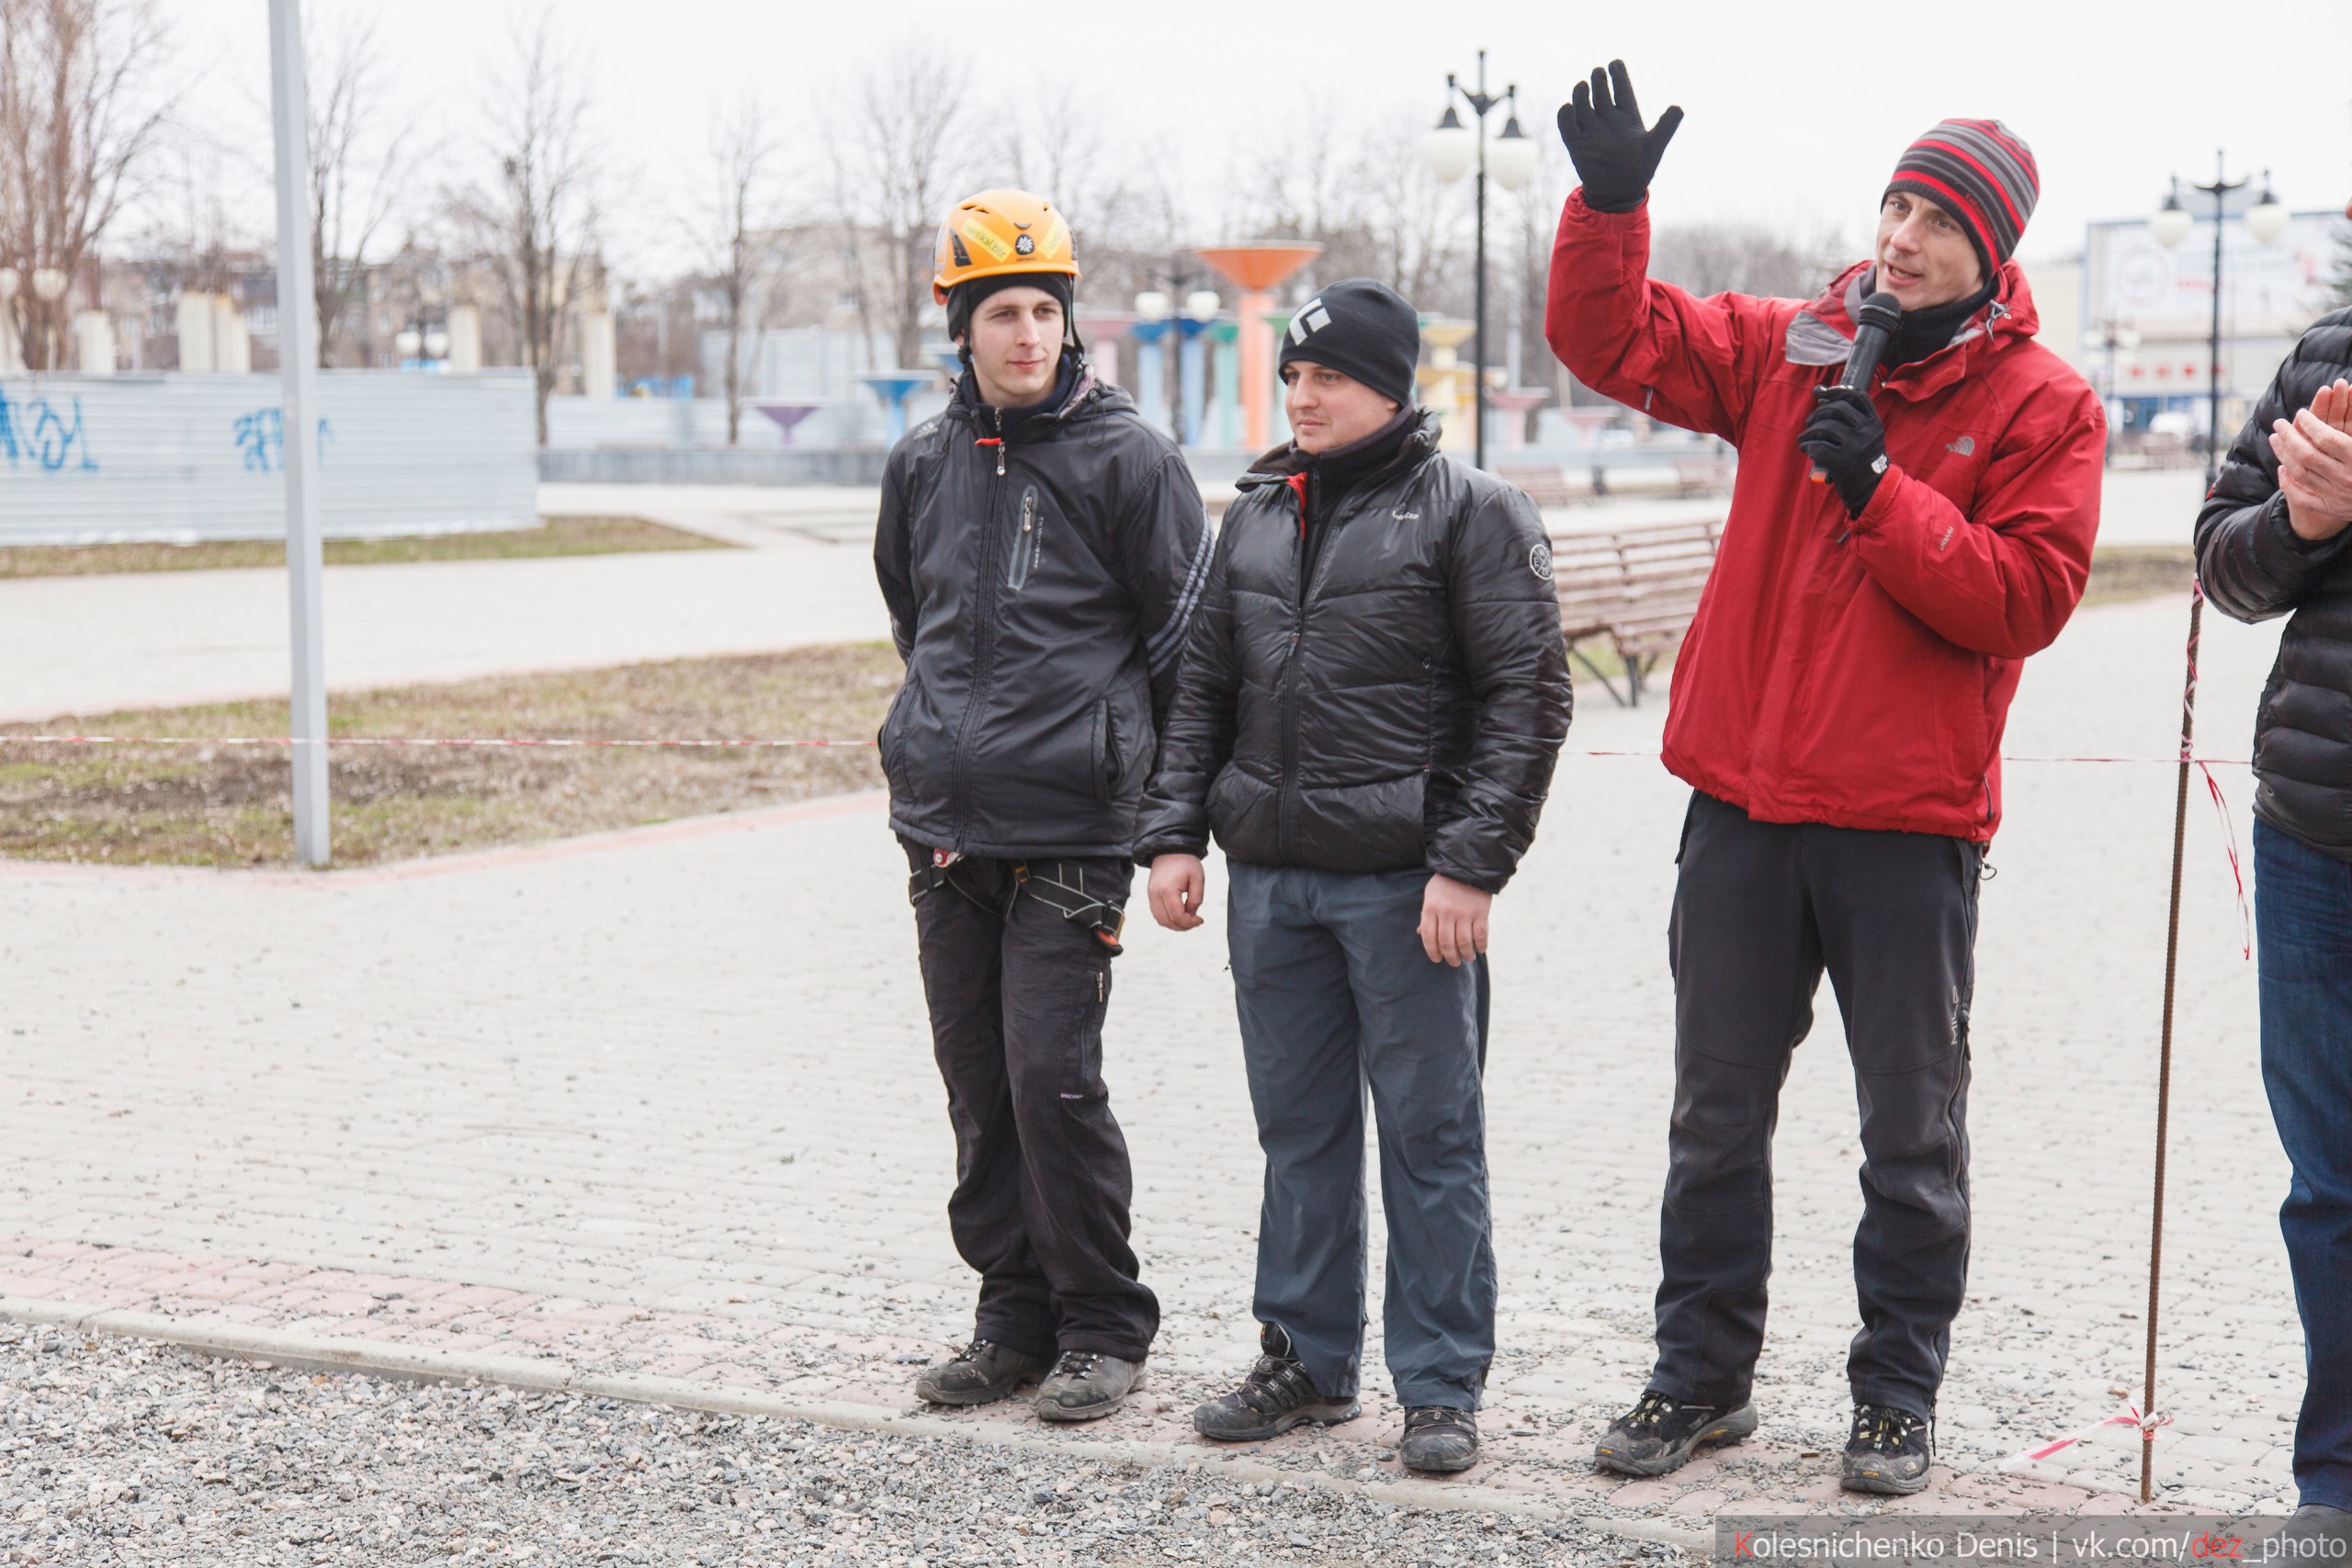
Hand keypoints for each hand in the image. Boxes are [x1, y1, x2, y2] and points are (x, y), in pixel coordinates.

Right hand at [1147, 854, 1207, 931]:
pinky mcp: (1150, 894)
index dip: (1190, 922)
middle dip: (1183, 926)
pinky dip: (1168, 918)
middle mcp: (1155, 894)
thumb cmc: (1186, 862)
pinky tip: (1179, 915)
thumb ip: (1196, 899)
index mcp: (1167, 890)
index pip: (1177, 916)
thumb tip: (1191, 915)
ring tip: (1188, 920)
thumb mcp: (1198, 878)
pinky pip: (1157, 913)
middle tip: (1195, 922)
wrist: (1170, 849)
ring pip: (1160, 920)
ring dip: (1174, 925)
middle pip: (1167, 921)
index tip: (1201, 920)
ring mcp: (1150, 895)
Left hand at [1417, 873, 1491, 966]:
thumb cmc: (1445, 882)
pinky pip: (1481, 935)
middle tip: (1453, 962)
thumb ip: (1427, 915)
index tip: (1437, 959)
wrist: (1468, 866)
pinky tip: (1480, 949)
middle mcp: (1446, 912)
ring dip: (1466, 954)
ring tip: (1468, 958)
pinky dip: (1481, 945)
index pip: (1428, 936)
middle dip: (1450, 957)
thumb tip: (1420, 933)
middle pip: (1446, 943)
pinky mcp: (1480, 912)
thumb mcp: (1431, 895)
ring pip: (1464, 942)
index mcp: (1431, 908)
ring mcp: (1464, 913)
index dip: (1432, 951)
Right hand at [1554, 60, 1682, 213]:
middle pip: (1601, 92)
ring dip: (1581, 93)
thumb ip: (1666, 126)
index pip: (1622, 89)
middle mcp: (1608, 119)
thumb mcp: (1655, 146)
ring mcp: (1591, 130)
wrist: (1619, 192)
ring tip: (1582, 85)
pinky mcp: (1576, 144)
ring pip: (1582, 104)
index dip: (1618, 74)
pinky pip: (1566, 125)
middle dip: (1598, 80)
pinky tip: (1569, 107)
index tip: (1615, 62)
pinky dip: (1565, 115)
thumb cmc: (1640, 169)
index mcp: (1627, 116)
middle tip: (1598, 72)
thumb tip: (1679, 107)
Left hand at [1797, 386, 1889, 519]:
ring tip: (1804, 438)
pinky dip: (1808, 446)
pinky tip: (1806, 448)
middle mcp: (1867, 432)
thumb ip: (1849, 419)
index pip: (1857, 396)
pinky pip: (1818, 447)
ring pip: (1825, 427)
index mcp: (1874, 423)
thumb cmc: (1862, 461)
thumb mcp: (1866, 437)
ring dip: (1809, 431)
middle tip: (1810, 421)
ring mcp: (1855, 447)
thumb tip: (1821, 395)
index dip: (1837, 391)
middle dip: (1818, 412)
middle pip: (1837, 408)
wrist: (1872, 490)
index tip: (1821, 392)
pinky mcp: (1842, 462)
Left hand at [2274, 379, 2351, 541]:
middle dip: (2289, 437)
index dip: (2311, 424)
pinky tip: (2282, 468)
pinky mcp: (2330, 508)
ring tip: (2275, 439)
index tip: (2301, 412)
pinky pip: (2302, 497)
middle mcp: (2346, 477)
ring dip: (2284, 454)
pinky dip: (2288, 483)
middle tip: (2278, 423)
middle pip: (2308, 455)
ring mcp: (2336, 495)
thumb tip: (2351, 391)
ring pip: (2300, 473)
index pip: (2327, 438)